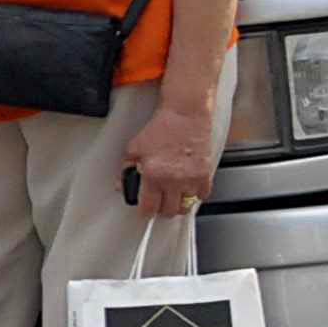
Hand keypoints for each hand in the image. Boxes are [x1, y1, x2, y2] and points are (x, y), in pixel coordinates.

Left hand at [124, 99, 219, 221]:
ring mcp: (191, 179)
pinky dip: (194, 195)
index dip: (145, 211)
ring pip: (185, 207)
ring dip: (178, 204)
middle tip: (158, 202)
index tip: (145, 210)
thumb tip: (121, 186)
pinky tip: (187, 188)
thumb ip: (125, 170)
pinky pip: (202, 196)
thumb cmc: (161, 128)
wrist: (185, 115)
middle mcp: (173, 180)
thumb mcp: (134, 148)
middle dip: (161, 209)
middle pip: (168, 211)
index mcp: (153, 175)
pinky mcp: (206, 175)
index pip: (148, 207)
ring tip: (172, 197)